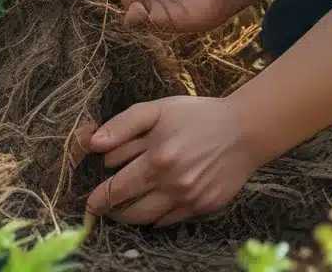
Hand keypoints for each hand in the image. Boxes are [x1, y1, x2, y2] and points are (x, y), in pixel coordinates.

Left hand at [84, 96, 256, 225]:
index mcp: (157, 157)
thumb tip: (93, 144)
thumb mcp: (157, 109)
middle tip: (100, 210)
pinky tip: (151, 208)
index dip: (100, 197)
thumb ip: (123, 125)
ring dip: (130, 218)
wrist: (242, 131)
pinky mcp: (202, 207)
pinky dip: (156, 218)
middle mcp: (172, 183)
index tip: (89, 203)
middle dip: (110, 210)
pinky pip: (171, 220)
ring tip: (120, 212)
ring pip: (149, 218)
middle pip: (130, 208)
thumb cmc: (196, 116)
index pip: (118, 187)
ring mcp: (188, 198)